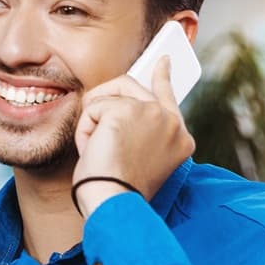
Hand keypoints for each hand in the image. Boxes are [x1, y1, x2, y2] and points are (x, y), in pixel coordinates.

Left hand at [73, 56, 194, 217]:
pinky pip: (93, 108)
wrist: (114, 203)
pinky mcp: (126, 111)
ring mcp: (152, 114)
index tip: (162, 61)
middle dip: (105, 100)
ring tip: (95, 150)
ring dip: (93, 123)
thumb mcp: (139, 159)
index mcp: (180, 138)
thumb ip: (141, 131)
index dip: (162, 77)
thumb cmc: (119, 190)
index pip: (169, 97)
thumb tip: (122, 106)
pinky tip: (92, 150)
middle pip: (132, 88)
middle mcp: (171, 123)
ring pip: (109, 97)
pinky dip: (84, 130)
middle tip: (94, 111)